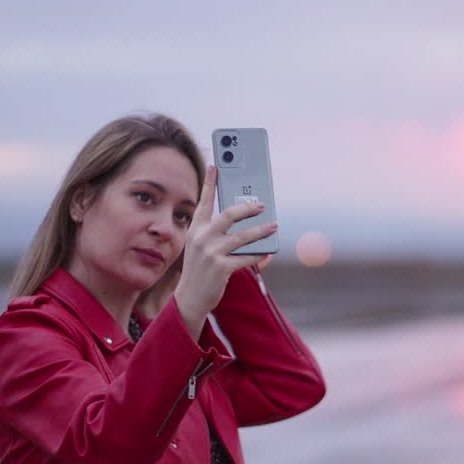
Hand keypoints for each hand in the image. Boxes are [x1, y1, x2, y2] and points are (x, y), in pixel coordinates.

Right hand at [175, 165, 277, 334]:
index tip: (215, 165)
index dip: (210, 182)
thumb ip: (216, 231)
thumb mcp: (201, 246)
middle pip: (228, 215)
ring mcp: (211, 254)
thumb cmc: (200, 268)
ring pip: (242, 237)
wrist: (190, 297)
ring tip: (273, 226)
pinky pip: (246, 257)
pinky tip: (267, 251)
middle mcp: (202, 238)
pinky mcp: (221, 268)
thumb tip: (243, 218)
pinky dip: (258, 254)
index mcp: (195, 229)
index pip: (204, 201)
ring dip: (261, 231)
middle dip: (247, 208)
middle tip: (262, 205)